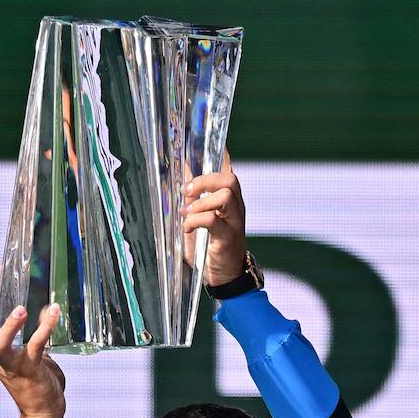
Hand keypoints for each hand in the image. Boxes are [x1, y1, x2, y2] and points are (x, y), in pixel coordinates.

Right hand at [0, 286, 65, 417]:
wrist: (44, 411)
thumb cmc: (40, 382)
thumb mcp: (36, 357)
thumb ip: (36, 337)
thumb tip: (47, 314)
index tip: (1, 272)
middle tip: (3, 276)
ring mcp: (12, 364)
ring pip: (2, 342)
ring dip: (12, 323)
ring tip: (23, 306)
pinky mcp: (30, 370)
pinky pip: (36, 346)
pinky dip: (44, 329)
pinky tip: (53, 313)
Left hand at [181, 152, 247, 286]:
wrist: (225, 275)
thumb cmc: (210, 245)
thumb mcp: (199, 216)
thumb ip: (193, 196)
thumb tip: (182, 172)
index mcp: (230, 200)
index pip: (229, 171)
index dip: (222, 155)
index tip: (214, 142)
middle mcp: (236, 208)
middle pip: (230, 179)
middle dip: (205, 181)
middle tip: (187, 192)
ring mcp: (235, 222)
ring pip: (226, 195)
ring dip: (200, 202)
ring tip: (186, 213)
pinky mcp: (228, 238)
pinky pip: (213, 220)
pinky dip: (195, 221)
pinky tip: (188, 228)